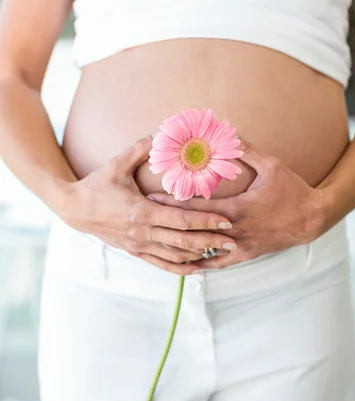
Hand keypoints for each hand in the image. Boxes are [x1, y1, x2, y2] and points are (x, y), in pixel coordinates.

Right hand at [62, 135, 235, 274]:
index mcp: (142, 212)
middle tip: (234, 241)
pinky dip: (180, 268)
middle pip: (184, 242)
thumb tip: (159, 132)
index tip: (226, 220)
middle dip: (211, 242)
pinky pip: (161, 264)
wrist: (74, 209)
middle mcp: (142, 233)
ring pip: (175, 256)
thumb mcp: (117, 164)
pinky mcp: (135, 252)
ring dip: (199, 255)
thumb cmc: (97, 185)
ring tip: (221, 252)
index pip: (181, 220)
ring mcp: (139, 245)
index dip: (206, 221)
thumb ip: (139, 149)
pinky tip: (196, 268)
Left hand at [148, 139, 329, 269]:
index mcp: (237, 209)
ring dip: (182, 246)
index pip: (197, 208)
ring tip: (159, 242)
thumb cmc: (292, 189)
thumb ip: (247, 150)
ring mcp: (241, 245)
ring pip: (205, 251)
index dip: (172, 204)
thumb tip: (227, 131)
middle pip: (194, 230)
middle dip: (169, 224)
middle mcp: (235, 230)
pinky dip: (203, 263)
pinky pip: (220, 263)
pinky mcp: (247, 254)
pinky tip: (187, 265)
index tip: (150, 199)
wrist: (312, 218)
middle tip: (145, 219)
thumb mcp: (272, 165)